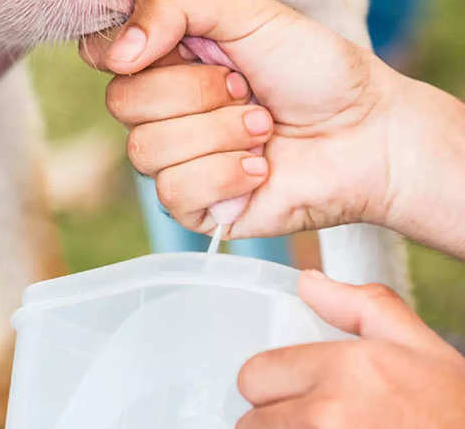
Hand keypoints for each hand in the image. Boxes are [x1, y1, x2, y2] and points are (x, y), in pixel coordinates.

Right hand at [80, 0, 464, 252]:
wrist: (364, 133)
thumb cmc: (314, 70)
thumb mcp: (247, 12)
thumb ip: (174, 7)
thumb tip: (116, 53)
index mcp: (169, 61)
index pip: (106, 57)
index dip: (135, 53)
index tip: (192, 48)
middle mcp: (164, 111)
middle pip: (123, 102)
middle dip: (196, 93)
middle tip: (248, 91)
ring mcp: (176, 161)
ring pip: (146, 150)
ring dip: (218, 135)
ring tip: (263, 130)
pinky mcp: (193, 207)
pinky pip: (173, 192)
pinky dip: (225, 176)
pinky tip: (260, 169)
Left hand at [236, 271, 464, 427]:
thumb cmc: (454, 410)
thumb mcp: (417, 345)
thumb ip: (357, 305)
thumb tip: (306, 281)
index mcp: (343, 371)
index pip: (254, 376)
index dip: (270, 384)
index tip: (290, 391)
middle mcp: (327, 417)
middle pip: (251, 422)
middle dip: (274, 421)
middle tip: (312, 421)